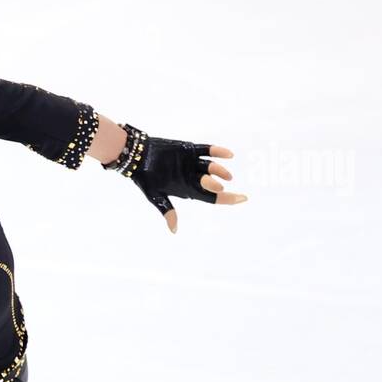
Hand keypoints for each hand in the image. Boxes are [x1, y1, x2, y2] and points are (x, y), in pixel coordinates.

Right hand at [127, 136, 244, 233]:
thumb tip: (174, 231)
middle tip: (220, 185)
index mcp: (187, 190)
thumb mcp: (156, 196)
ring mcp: (192, 163)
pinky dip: (218, 152)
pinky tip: (229, 155)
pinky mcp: (189, 149)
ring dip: (220, 170)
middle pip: (212, 183)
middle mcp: (192, 177)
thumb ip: (168, 210)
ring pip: (211, 167)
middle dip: (217, 184)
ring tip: (225, 174)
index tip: (244, 198)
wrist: (137, 157)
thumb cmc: (144, 178)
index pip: (212, 197)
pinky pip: (208, 150)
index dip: (229, 198)